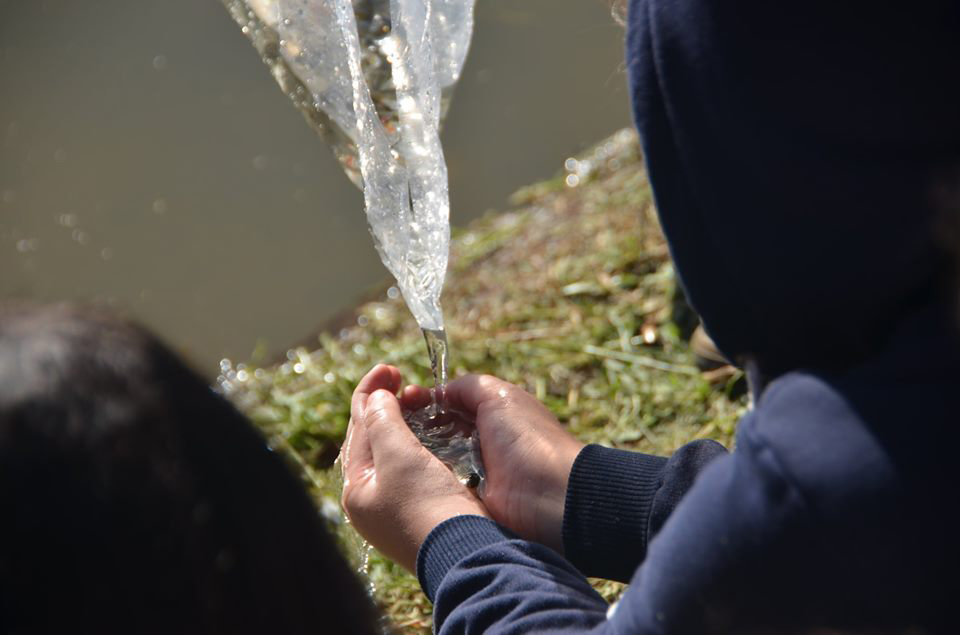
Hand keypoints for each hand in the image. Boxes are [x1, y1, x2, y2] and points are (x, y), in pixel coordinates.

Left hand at [340, 365, 490, 571]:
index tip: (389, 367)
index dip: (371, 392)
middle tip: (400, 378)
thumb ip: (383, 421)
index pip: (358, 429)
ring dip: (404, 423)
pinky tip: (432, 433)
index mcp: (357, 488)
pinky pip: (414, 467)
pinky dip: (420, 443)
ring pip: (394, 453)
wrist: (466, 552)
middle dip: (385, 406)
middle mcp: (372, 500)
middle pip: (373, 440)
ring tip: (417, 399)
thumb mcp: (399, 455)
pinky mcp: (424, 512)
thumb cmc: (427, 504)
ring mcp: (397, 509)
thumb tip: (377, 398)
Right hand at [407, 374, 583, 553]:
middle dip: (415, 426)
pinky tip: (406, 471)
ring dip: (416, 453)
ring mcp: (475, 474)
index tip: (401, 398)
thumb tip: (441, 390)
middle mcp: (483, 443)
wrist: (551, 497)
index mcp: (493, 415)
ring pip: (434, 458)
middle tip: (390, 422)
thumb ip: (468, 386)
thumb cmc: (528, 439)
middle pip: (437, 431)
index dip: (425, 401)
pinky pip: (440, 486)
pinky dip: (426, 479)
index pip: (449, 404)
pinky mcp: (470, 502)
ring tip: (392, 446)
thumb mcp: (499, 397)